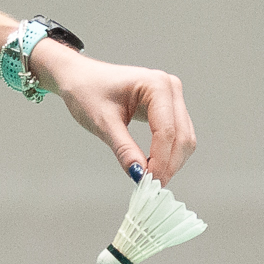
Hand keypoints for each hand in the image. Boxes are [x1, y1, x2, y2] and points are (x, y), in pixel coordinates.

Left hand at [30, 40, 196, 183]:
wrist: (78, 77)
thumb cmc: (86, 92)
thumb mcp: (102, 122)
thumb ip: (123, 149)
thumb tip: (140, 176)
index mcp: (156, 84)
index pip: (167, 130)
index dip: (160, 160)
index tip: (148, 182)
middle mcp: (170, 87)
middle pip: (181, 136)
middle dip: (168, 163)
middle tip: (150, 185)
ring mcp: (172, 96)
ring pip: (184, 138)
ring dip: (171, 161)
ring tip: (149, 178)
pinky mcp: (168, 107)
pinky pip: (177, 135)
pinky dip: (168, 154)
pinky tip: (151, 166)